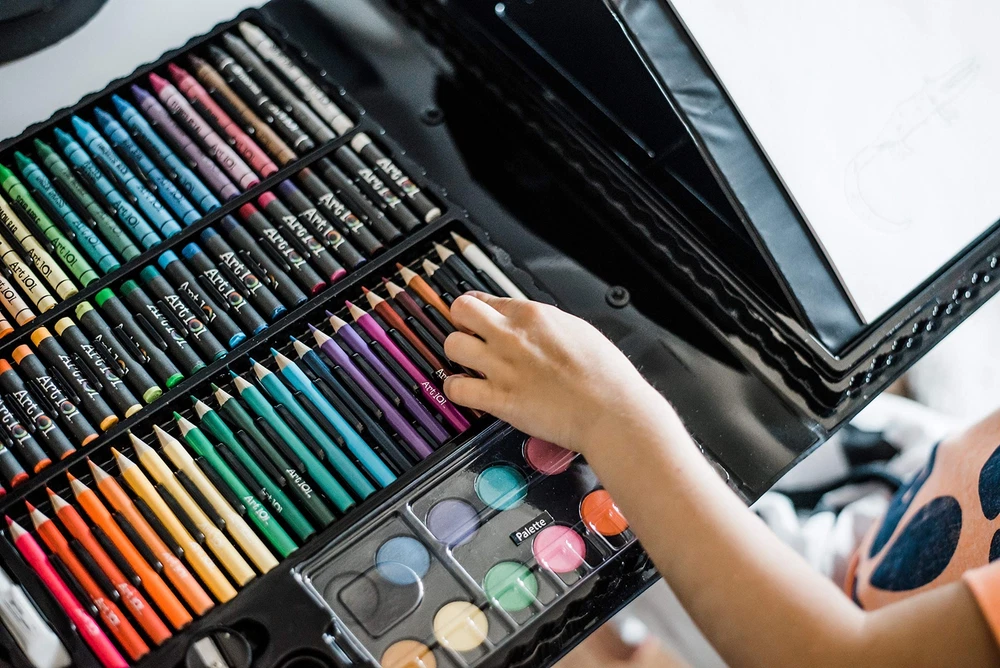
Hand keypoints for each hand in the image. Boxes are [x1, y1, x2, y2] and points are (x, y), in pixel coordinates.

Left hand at [443, 293, 671, 454]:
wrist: (610, 410)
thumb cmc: (604, 375)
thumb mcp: (577, 330)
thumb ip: (546, 325)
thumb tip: (533, 326)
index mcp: (532, 315)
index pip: (485, 298)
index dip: (476, 308)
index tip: (475, 316)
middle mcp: (511, 336)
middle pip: (460, 310)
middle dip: (459, 321)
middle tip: (466, 333)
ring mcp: (502, 367)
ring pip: (452, 346)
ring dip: (455, 355)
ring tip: (467, 364)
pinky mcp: (499, 399)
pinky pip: (456, 388)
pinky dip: (456, 389)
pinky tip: (467, 391)